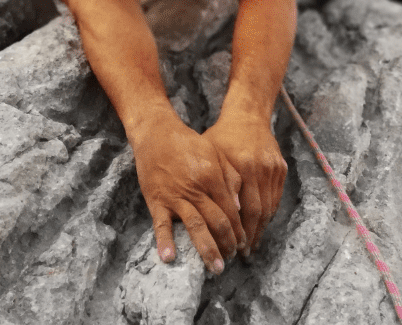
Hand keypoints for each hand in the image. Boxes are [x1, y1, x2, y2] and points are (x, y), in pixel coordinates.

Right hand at [129, 109, 245, 273]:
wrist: (157, 133)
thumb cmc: (189, 144)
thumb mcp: (216, 154)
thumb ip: (230, 178)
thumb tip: (239, 208)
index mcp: (212, 177)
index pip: (231, 210)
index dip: (239, 228)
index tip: (244, 242)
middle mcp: (196, 189)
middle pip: (217, 221)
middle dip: (228, 243)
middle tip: (233, 258)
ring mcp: (176, 196)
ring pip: (196, 227)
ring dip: (207, 249)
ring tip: (216, 267)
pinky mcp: (157, 201)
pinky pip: (161, 224)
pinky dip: (165, 241)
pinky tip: (169, 258)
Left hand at [203, 109, 287, 256]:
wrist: (247, 116)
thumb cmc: (222, 137)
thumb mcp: (212, 157)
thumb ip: (219, 184)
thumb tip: (228, 214)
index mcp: (244, 167)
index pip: (245, 209)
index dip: (240, 231)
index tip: (233, 248)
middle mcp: (262, 169)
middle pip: (260, 212)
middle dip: (251, 235)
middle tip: (242, 253)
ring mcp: (274, 169)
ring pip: (270, 206)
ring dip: (261, 228)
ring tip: (251, 244)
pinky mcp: (281, 168)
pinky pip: (276, 197)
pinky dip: (268, 213)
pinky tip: (260, 224)